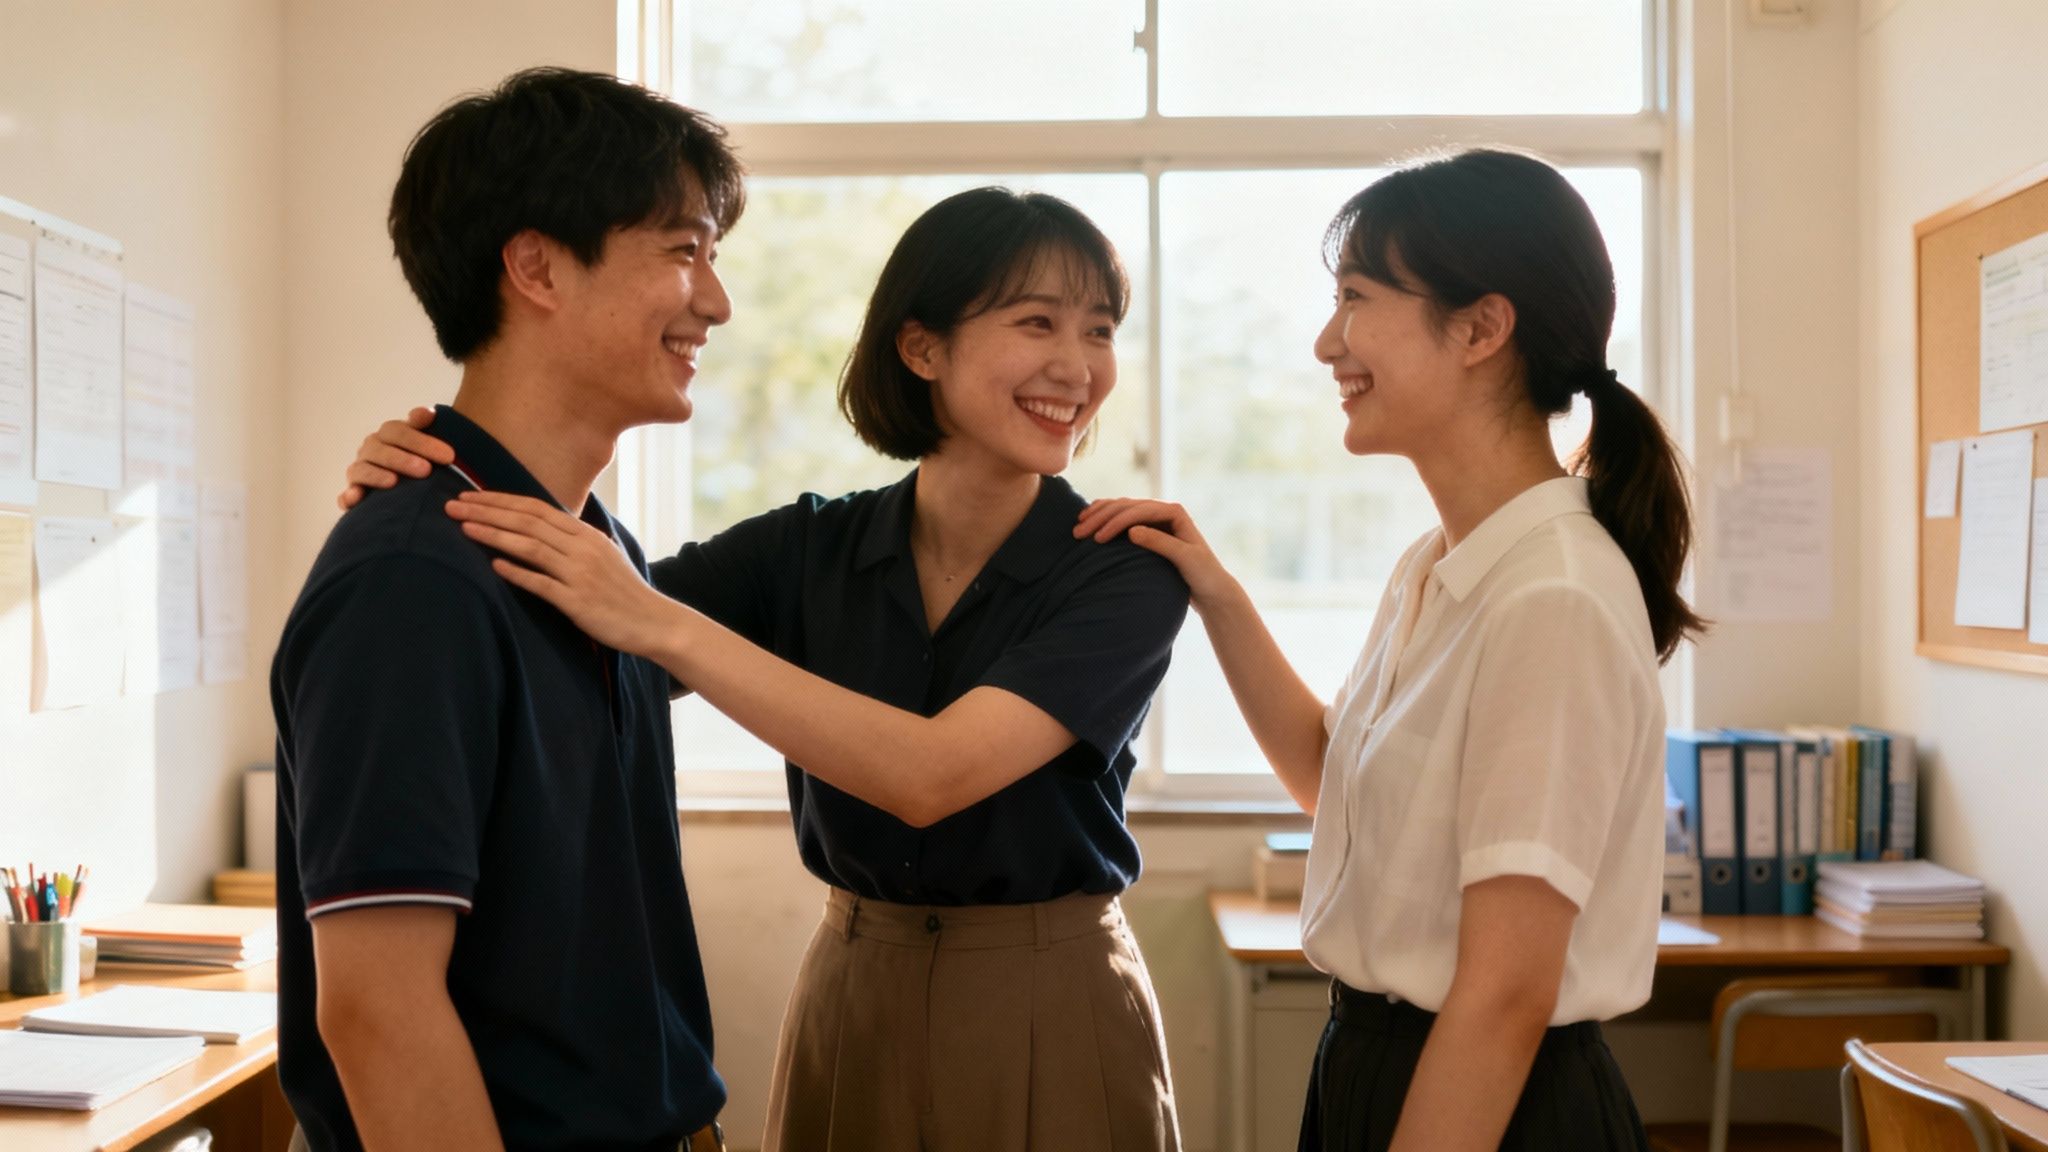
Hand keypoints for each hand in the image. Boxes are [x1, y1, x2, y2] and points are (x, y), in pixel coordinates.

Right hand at [338, 407, 454, 509]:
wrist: (402, 481)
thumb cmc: (415, 457)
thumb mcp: (420, 439)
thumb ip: (421, 426)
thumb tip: (429, 413)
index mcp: (387, 434)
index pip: (400, 432)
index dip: (423, 442)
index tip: (449, 456)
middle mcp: (370, 449)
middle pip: (381, 451)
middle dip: (403, 459)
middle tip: (426, 470)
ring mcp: (359, 470)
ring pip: (362, 470)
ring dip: (376, 475)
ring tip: (393, 482)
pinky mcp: (353, 493)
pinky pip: (346, 495)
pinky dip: (348, 496)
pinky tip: (355, 499)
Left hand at [445, 491, 675, 655]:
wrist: (653, 621)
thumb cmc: (624, 591)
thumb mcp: (602, 555)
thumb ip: (572, 541)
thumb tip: (540, 529)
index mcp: (585, 534)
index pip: (536, 508)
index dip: (500, 500)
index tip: (470, 495)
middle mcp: (582, 548)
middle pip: (527, 522)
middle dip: (487, 510)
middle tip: (453, 505)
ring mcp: (580, 574)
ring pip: (530, 547)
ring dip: (495, 535)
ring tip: (464, 527)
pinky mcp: (578, 602)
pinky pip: (542, 584)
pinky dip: (517, 573)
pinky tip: (493, 566)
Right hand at [1073, 498, 1237, 606]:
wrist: (1212, 589)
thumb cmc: (1203, 574)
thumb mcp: (1184, 559)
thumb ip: (1160, 543)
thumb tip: (1131, 531)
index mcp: (1174, 512)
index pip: (1138, 510)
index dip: (1115, 521)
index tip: (1097, 538)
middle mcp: (1164, 511)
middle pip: (1126, 506)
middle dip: (1101, 516)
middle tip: (1079, 531)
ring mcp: (1156, 520)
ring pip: (1121, 510)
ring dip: (1099, 516)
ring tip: (1079, 525)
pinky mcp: (1150, 531)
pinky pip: (1123, 520)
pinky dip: (1106, 520)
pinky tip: (1091, 522)